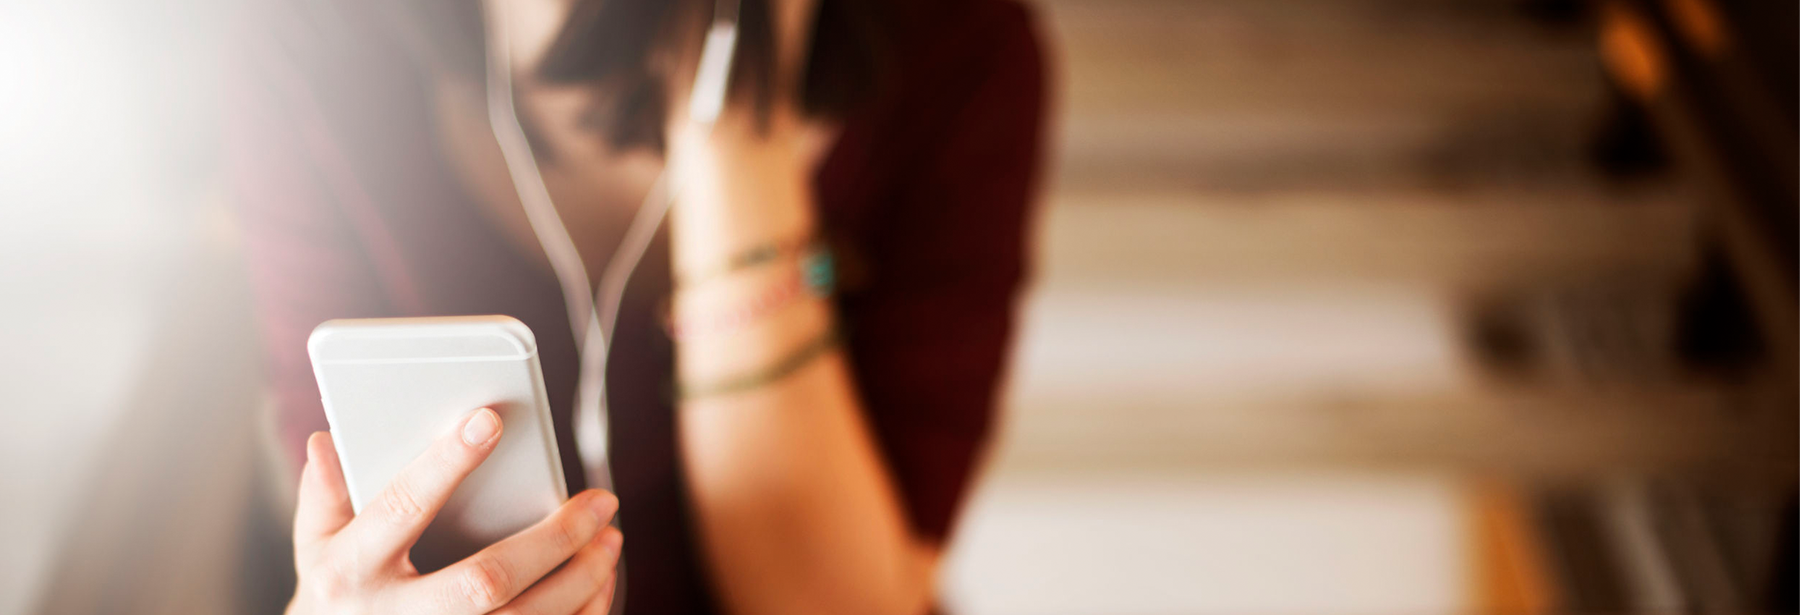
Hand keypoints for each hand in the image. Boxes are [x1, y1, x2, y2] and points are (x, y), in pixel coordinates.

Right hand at [286, 408, 622, 614]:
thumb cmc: (334, 597)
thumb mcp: (314, 547)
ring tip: (610, 538)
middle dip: (554, 540)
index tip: (490, 420)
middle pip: (487, 581)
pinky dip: (580, 614)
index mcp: (350, 570)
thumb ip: (325, 494)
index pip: (403, 508)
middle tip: (601, 502)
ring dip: (580, 580)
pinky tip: (599, 583)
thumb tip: (328, 438)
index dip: (446, 463)